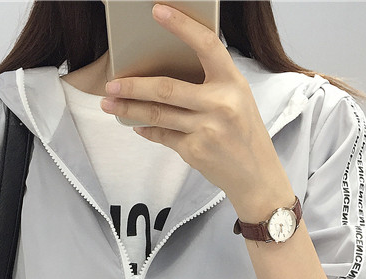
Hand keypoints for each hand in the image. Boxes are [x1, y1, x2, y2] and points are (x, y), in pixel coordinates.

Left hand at [100, 3, 293, 217]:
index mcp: (232, 83)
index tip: (157, 11)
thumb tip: (167, 70)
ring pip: (157, 114)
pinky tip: (136, 125)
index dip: (181, 26)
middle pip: (166, 88)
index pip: (206, 45)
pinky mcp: (195, 151)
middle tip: (112, 83)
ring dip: (129, 108)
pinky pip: (163, 135)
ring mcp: (206, 129)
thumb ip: (210, 83)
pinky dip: (147, 129)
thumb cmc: (244, 132)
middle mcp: (220, 104)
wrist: (256, 176)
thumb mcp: (237, 99)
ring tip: (110, 103)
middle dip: (134, 85)